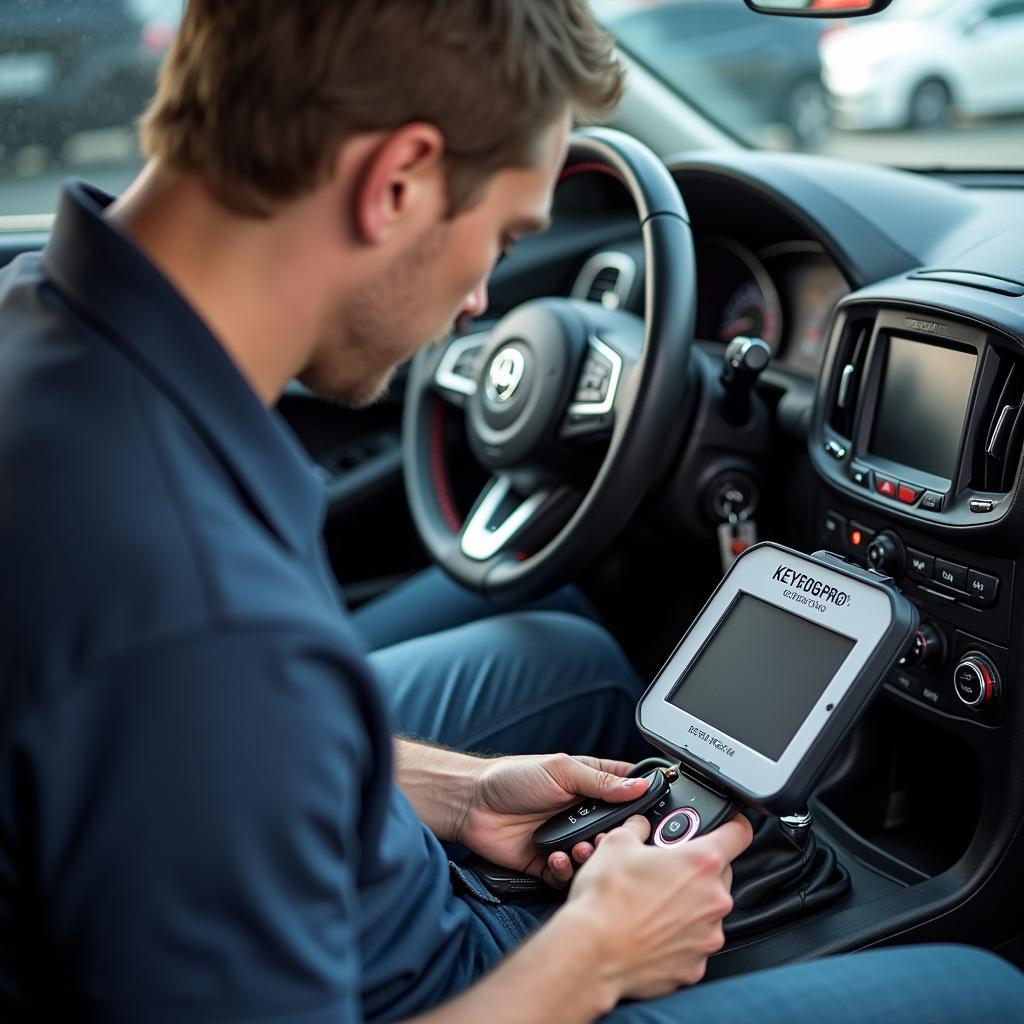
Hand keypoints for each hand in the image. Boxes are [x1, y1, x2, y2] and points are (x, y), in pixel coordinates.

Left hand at [457, 753, 649, 885]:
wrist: (473, 804)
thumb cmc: (513, 777)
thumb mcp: (561, 770)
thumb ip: (601, 780)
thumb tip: (640, 785)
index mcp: (590, 784)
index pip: (628, 791)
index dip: (642, 802)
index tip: (650, 811)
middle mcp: (582, 814)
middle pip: (616, 832)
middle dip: (615, 838)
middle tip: (607, 837)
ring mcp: (567, 839)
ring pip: (594, 858)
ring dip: (590, 856)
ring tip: (579, 848)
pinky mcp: (548, 863)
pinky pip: (568, 876)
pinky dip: (566, 872)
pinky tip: (556, 858)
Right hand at [563, 813, 753, 1000]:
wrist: (592, 953)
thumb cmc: (605, 900)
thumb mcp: (617, 842)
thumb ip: (639, 827)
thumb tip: (641, 826)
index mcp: (701, 863)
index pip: (738, 833)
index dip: (732, 824)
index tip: (728, 825)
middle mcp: (713, 900)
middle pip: (720, 874)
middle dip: (697, 869)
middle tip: (666, 869)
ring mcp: (708, 936)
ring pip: (707, 910)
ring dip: (688, 904)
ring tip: (652, 903)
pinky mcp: (696, 966)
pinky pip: (694, 943)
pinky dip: (678, 937)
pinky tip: (651, 931)